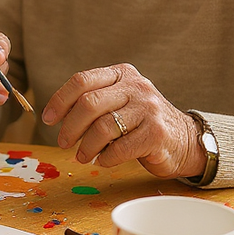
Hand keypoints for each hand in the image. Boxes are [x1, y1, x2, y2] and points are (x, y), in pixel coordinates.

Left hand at [42, 63, 204, 179]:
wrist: (185, 140)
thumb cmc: (141, 123)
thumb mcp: (119, 102)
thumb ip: (94, 101)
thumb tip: (56, 115)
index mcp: (122, 74)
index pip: (82, 80)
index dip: (60, 100)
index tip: (48, 118)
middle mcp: (136, 87)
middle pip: (89, 103)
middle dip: (70, 126)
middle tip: (63, 142)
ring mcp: (149, 109)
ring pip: (103, 127)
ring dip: (86, 146)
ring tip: (82, 155)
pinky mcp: (157, 134)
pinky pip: (120, 148)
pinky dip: (106, 158)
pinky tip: (104, 160)